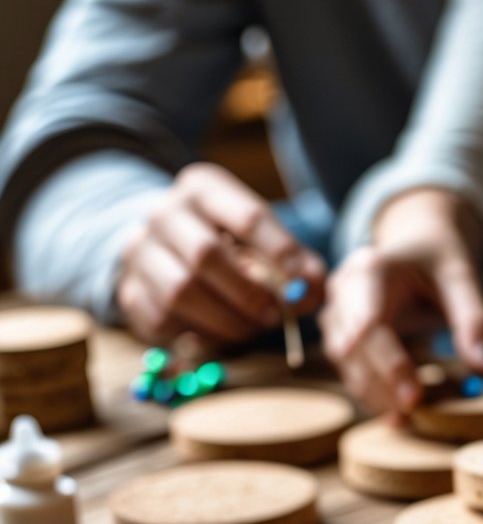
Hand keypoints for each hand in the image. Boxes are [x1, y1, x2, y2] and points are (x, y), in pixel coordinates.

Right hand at [116, 163, 325, 345]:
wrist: (162, 249)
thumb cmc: (227, 244)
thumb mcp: (261, 240)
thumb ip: (294, 263)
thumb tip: (312, 288)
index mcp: (204, 188)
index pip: (248, 218)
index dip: (281, 253)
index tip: (304, 283)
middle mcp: (164, 213)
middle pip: (206, 255)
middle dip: (248, 293)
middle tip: (274, 316)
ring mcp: (140, 252)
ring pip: (180, 292)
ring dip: (225, 319)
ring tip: (251, 328)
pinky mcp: (130, 292)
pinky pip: (164, 321)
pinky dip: (198, 334)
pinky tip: (220, 332)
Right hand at [320, 190, 482, 414]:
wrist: (416, 242)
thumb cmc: (438, 257)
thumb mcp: (462, 277)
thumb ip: (474, 320)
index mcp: (369, 269)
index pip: (369, 325)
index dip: (389, 365)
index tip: (415, 397)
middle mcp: (342, 291)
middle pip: (351, 350)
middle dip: (380, 388)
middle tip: (414, 416)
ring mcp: (336, 314)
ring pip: (346, 366)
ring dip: (374, 396)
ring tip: (409, 420)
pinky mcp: (340, 336)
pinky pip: (352, 370)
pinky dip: (374, 393)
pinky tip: (399, 411)